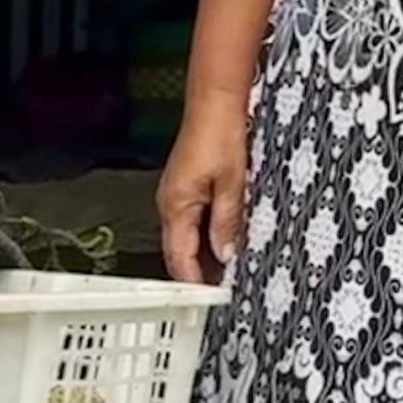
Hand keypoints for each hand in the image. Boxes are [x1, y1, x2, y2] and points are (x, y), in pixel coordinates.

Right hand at [157, 99, 248, 286]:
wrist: (215, 101)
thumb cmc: (221, 134)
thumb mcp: (232, 183)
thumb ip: (227, 222)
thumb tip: (226, 254)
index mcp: (177, 206)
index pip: (181, 258)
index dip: (195, 282)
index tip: (211, 300)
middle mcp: (170, 203)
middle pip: (179, 251)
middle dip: (197, 274)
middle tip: (220, 293)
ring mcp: (176, 194)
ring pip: (185, 237)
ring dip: (202, 256)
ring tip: (225, 274)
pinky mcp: (185, 185)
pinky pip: (191, 221)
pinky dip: (203, 236)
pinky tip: (222, 241)